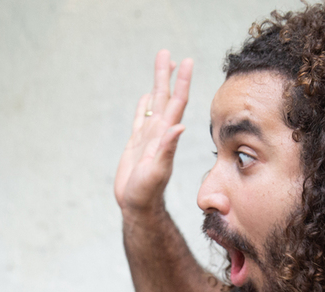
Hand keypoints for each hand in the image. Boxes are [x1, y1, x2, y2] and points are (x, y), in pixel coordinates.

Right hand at [114, 50, 193, 215]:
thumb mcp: (157, 171)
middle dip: (166, 74)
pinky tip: (146, 96)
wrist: (138, 206)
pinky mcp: (137, 143)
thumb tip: (178, 126)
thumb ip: (167, 149)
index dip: (182, 82)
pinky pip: (141, 118)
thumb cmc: (147, 193)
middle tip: (167, 52)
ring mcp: (148, 137)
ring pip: (153, 103)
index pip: (176, 102)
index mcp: (166, 135)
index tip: (187, 62)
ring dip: (157, 83)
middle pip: (164, 96)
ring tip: (162, 63)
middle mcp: (159, 132)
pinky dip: (143, 105)